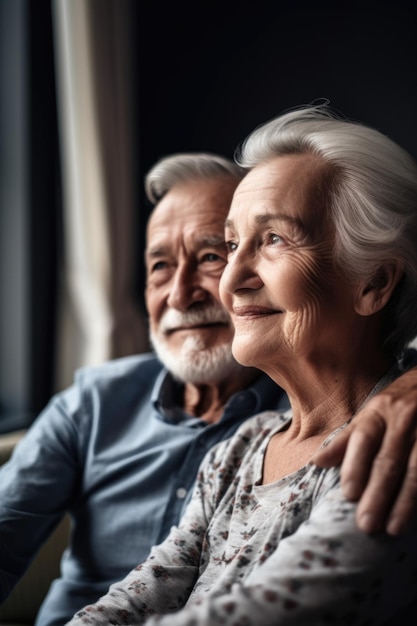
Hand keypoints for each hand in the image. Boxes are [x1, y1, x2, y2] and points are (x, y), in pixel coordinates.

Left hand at [312, 365, 416, 534]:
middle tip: (366, 523)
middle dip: (377, 493)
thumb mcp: (372, 412)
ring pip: (415, 469)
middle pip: (388, 460)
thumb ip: (348, 438)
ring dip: (405, 501)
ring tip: (393, 527)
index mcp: (380, 410)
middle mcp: (403, 417)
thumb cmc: (399, 402)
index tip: (349, 495)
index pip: (364, 439)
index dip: (355, 466)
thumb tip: (317, 462)